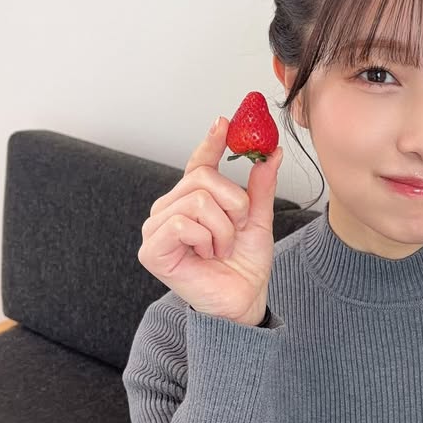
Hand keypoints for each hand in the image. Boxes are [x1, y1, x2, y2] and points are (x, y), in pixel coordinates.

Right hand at [138, 117, 283, 324]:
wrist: (243, 300)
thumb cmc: (244, 265)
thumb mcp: (257, 220)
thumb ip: (259, 188)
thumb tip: (271, 153)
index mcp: (191, 200)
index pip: (197, 164)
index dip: (211, 142)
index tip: (224, 122)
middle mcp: (169, 209)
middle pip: (202, 178)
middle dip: (232, 203)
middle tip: (237, 228)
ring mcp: (156, 228)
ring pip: (198, 201)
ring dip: (223, 228)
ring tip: (222, 248)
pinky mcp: (152, 249)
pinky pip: (184, 224)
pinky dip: (207, 240)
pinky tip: (207, 256)